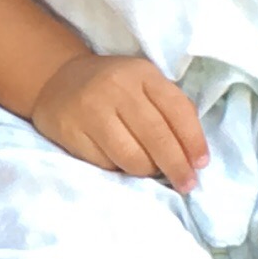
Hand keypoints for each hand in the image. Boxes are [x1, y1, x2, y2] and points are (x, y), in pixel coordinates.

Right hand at [30, 51, 205, 189]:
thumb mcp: (144, 84)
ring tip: (150, 171)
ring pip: (132, 156)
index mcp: (142, 74)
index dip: (193, 141)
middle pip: (156, 136)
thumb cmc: (113, 88)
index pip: (177, 110)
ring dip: (147, 171)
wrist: (57, 79)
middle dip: (176, 166)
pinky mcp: (71, 131)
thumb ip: (170, 110)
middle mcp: (117, 88)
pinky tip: (120, 163)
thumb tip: (193, 155)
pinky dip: (119, 169)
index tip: (200, 165)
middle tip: (186, 184)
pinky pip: (105, 163)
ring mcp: (92, 109)